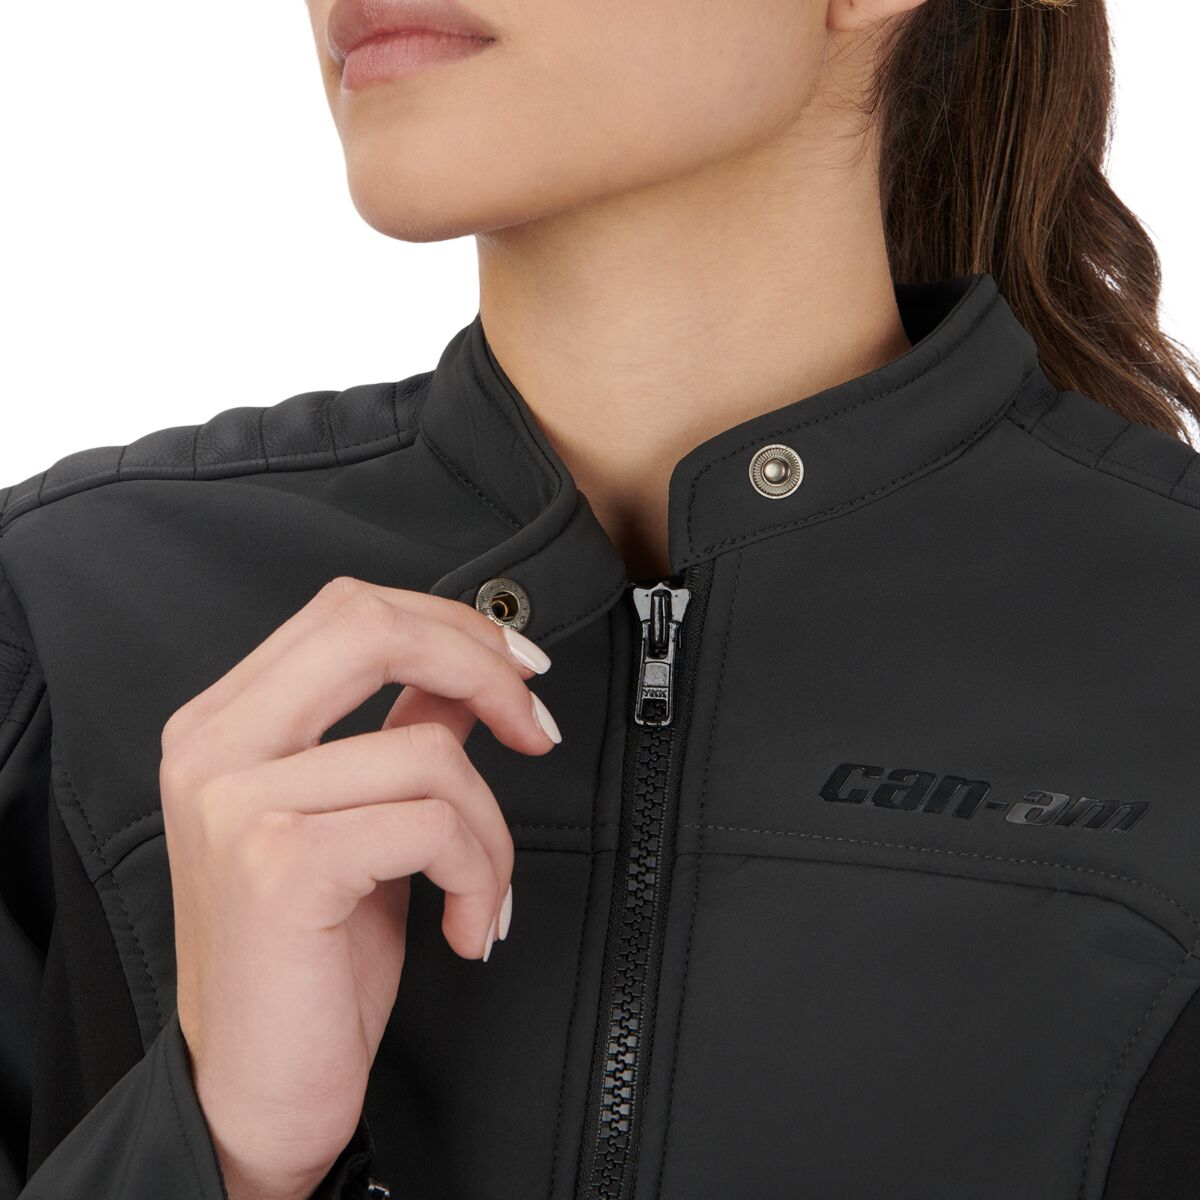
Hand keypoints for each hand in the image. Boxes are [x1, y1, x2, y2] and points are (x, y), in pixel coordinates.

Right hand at [159, 575, 558, 1199]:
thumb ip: (399, 735)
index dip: (450, 624)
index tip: (518, 671)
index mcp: (226, 725)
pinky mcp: (280, 863)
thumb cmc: (306, 964)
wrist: (253, 1094)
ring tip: (482, 892)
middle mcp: (215, 747)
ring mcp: (238, 801)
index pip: (347, 611)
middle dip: (480, 664)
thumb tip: (468, 677)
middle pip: (368, 625)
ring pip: (429, 751)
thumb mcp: (361, 826)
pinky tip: (466, 926)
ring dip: (492, 831)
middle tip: (535, 726)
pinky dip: (480, 874)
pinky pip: (435, 824)